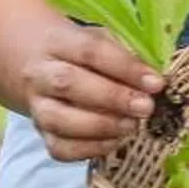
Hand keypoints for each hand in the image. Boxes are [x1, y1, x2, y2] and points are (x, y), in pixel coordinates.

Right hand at [20, 24, 166, 164]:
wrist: (32, 63)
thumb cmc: (78, 52)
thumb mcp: (98, 39)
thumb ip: (124, 55)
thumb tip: (154, 80)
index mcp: (57, 42)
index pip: (90, 51)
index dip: (125, 67)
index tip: (156, 83)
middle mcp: (39, 74)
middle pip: (68, 84)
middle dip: (113, 98)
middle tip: (146, 108)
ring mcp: (36, 106)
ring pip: (59, 120)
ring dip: (102, 127)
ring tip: (132, 126)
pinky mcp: (41, 134)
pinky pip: (60, 148)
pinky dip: (90, 149)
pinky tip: (115, 141)